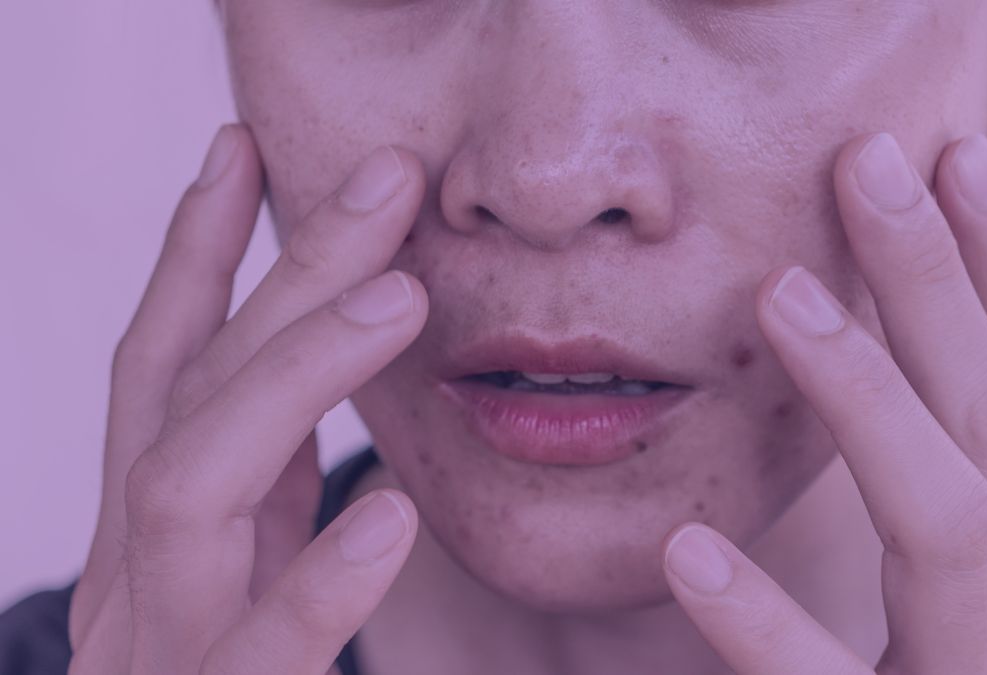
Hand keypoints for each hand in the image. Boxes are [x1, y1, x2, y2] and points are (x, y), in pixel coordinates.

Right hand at [66, 125, 428, 673]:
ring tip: (398, 299)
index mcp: (159, 535)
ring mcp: (156, 654)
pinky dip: (311, 585)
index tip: (241, 152)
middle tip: (377, 179)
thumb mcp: (241, 589)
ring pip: (190, 489)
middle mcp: (135, 578)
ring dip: (291, 378)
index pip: (167, 368)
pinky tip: (385, 519)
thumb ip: (273, 512)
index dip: (197, 255)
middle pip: (191, 392)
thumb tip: (348, 438)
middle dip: (276, 273)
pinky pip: (249, 656)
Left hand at [661, 133, 986, 673]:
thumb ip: (964, 492)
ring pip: (954, 522)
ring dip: (870, 398)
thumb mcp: (984, 600)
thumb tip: (898, 342)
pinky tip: (688, 554)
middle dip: (943, 283)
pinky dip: (763, 623)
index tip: (954, 161)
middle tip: (867, 167)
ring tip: (779, 300)